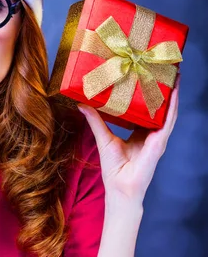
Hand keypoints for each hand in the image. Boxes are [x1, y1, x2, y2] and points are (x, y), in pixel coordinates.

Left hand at [77, 73, 180, 203]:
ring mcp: (158, 138)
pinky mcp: (160, 143)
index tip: (148, 75)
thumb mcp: (103, 137)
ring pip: (168, 111)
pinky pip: (168, 121)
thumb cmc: (113, 168)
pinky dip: (172, 107)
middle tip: (164, 68)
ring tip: (175, 75)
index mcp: (140, 133)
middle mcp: (152, 134)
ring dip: (173, 93)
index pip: (147, 109)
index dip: (149, 93)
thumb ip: (95, 120)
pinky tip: (174, 93)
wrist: (120, 188)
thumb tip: (82, 103)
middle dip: (164, 89)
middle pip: (160, 107)